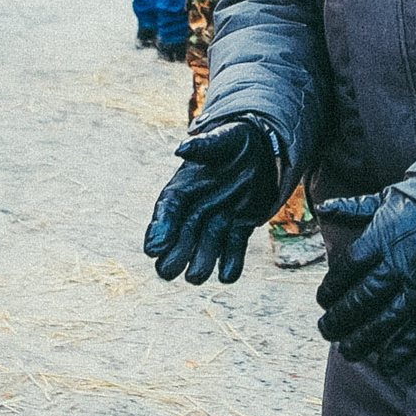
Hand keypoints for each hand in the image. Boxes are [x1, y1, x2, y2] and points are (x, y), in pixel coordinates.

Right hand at [144, 117, 283, 284]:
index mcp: (184, 186)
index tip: (152, 249)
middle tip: (168, 271)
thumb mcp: (223, 139)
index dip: (159, 229)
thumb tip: (182, 148)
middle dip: (174, 254)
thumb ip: (204, 147)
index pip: (168, 210)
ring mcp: (218, 220)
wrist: (263, 148)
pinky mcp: (239, 228)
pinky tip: (227, 276)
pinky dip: (231, 262)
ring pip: (206, 246)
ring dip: (201, 262)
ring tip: (196, 276)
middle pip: (181, 235)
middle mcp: (197, 208)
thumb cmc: (236, 140)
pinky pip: (233, 248)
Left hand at [313, 190, 415, 378]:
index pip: (348, 269)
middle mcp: (399, 263)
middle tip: (327, 330)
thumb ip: (354, 207)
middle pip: (362, 298)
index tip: (323, 300)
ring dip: (364, 339)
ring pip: (386, 319)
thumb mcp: (387, 198)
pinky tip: (388, 365)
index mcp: (382, 238)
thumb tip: (324, 208)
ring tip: (348, 351)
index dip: (331, 288)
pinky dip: (403, 350)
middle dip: (340, 318)